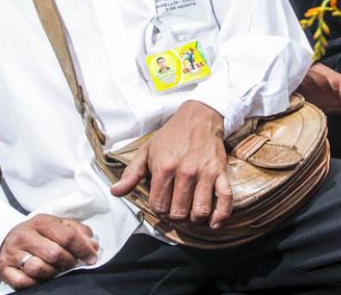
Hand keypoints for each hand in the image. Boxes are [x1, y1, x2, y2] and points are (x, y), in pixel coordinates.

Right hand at [0, 214, 98, 289]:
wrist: (9, 239)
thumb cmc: (39, 234)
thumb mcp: (58, 226)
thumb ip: (78, 232)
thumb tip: (94, 246)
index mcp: (41, 222)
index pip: (67, 236)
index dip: (83, 249)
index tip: (92, 257)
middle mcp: (25, 236)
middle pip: (54, 253)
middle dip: (69, 262)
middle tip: (73, 264)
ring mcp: (13, 253)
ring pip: (39, 268)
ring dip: (54, 272)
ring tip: (57, 269)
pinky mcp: (4, 269)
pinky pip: (23, 282)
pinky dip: (36, 282)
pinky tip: (42, 277)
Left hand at [110, 101, 231, 227]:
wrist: (199, 117)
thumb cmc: (171, 135)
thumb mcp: (146, 151)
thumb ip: (131, 174)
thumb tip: (115, 192)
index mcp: (164, 167)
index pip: (159, 206)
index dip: (158, 210)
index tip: (161, 205)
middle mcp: (185, 172)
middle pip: (178, 213)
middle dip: (175, 216)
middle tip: (175, 209)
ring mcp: (205, 173)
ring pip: (200, 211)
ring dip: (194, 218)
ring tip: (190, 212)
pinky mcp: (221, 172)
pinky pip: (225, 200)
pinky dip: (220, 215)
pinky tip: (213, 222)